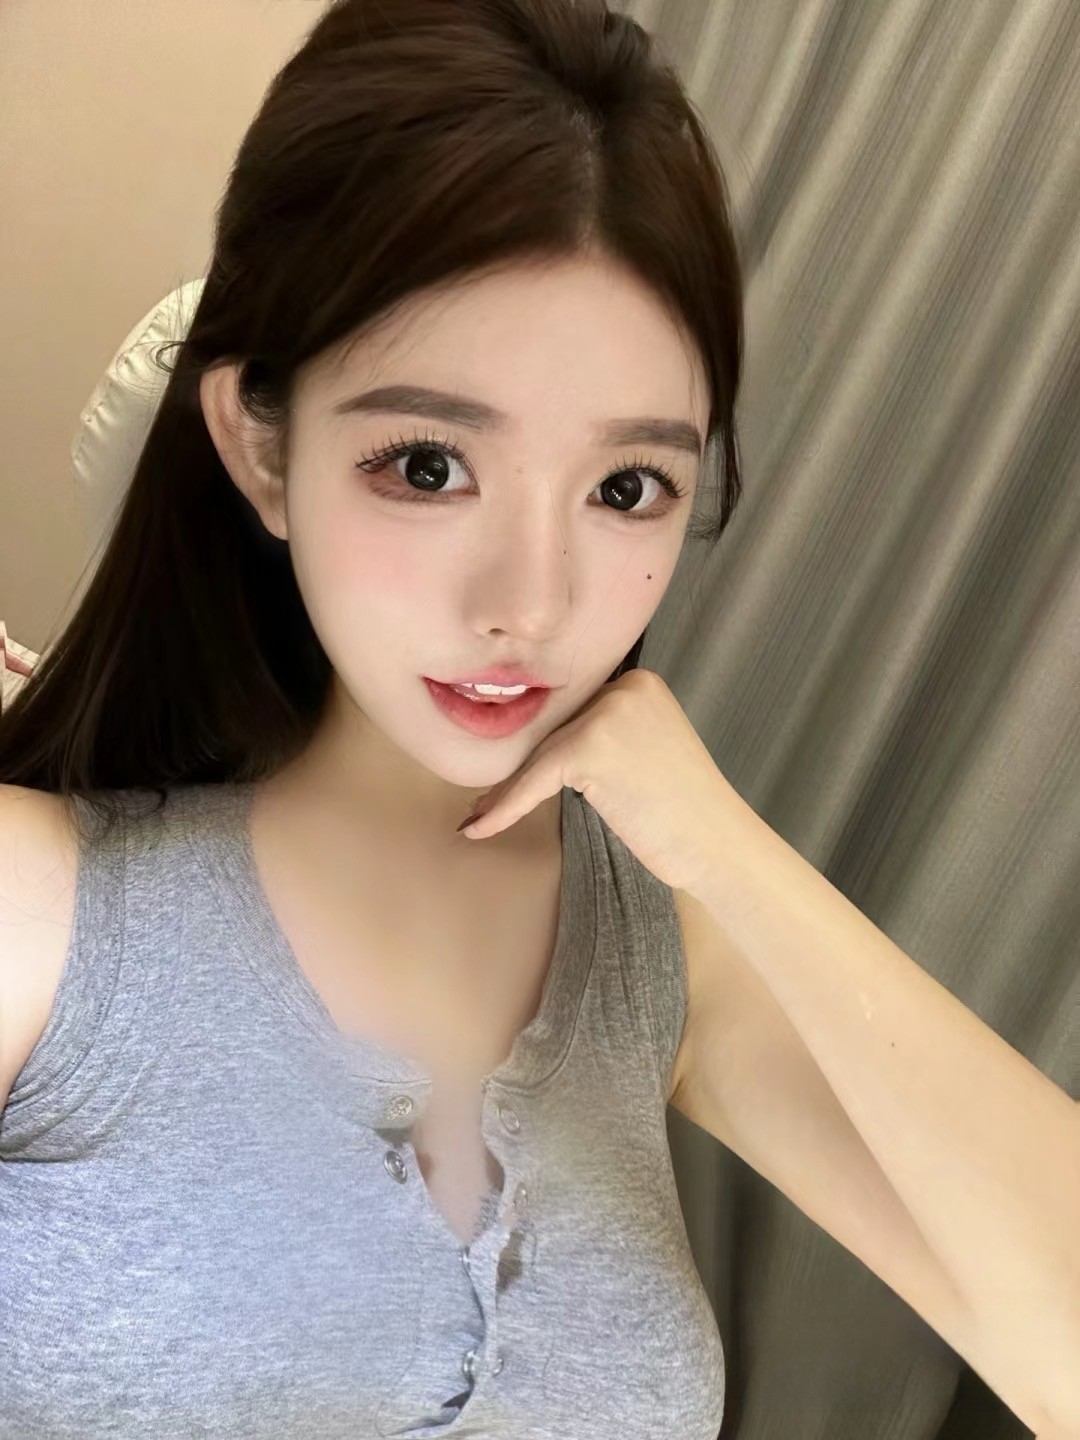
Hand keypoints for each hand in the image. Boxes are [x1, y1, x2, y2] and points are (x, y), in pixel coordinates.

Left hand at [458, 667, 747, 897]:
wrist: (717, 846)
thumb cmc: (684, 813)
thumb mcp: (646, 754)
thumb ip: (606, 737)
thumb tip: (538, 750)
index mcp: (640, 683)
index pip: (573, 712)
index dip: (541, 746)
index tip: (508, 774)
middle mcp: (625, 688)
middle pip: (554, 729)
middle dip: (521, 768)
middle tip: (486, 801)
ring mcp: (608, 716)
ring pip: (541, 755)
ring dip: (507, 791)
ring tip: (482, 817)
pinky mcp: (591, 748)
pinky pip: (534, 780)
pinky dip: (505, 808)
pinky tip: (478, 829)